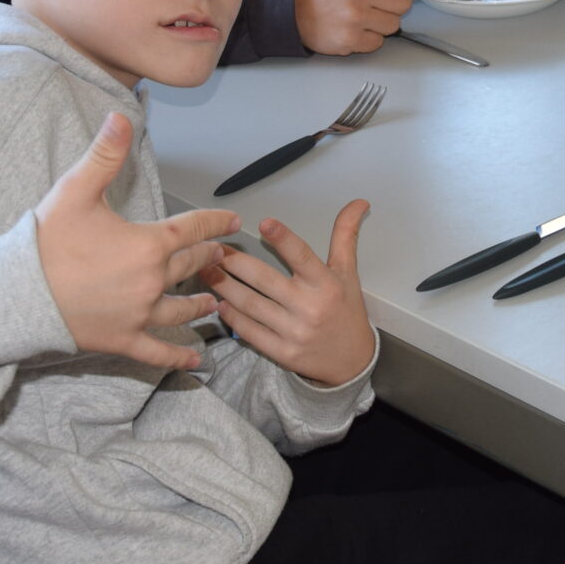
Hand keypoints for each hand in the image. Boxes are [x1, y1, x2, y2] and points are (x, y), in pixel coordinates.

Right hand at [34, 113, 238, 370]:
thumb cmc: (47, 243)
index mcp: (148, 245)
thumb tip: (120, 117)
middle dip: (209, 258)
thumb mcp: (75, 191)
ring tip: (214, 301)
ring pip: (183, 309)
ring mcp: (140, 314)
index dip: (216, 224)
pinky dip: (179, 358)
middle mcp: (152, 281)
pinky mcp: (123, 340)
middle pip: (190, 266)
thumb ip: (105, 154)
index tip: (233, 222)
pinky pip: (159, 351)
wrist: (19, 295)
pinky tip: (195, 363)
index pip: (193, 230)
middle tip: (222, 256)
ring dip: (202, 303)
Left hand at [203, 202, 375, 385]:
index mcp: (326, 284)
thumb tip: (359, 201)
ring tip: (206, 271)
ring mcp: (294, 332)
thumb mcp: (348, 272)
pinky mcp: (282, 353)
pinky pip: (250, 331)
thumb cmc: (346, 310)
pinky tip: (219, 302)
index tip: (264, 223)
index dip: (284, 239)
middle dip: (234, 263)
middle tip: (213, 249)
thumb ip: (346, 235)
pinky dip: (232, 316)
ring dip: (224, 286)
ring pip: (250, 305)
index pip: (303, 256)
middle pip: (264, 280)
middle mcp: (310, 307)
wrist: (352, 361)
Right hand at [294, 0, 418, 54]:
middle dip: (397, 4)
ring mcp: (355, 17)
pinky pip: (378, 42)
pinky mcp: (350, 39)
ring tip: (364, 15)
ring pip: (394, 25)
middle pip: (404, 2)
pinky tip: (356, 28)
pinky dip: (370, 37)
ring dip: (383, 22)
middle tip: (382, 3)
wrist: (291, 7)